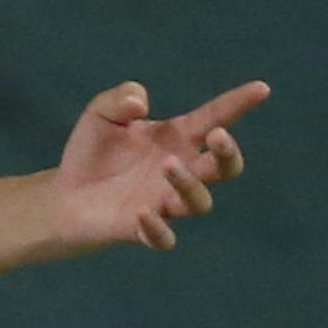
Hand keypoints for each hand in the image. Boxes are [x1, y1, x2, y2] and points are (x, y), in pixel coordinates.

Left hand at [51, 77, 270, 251]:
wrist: (65, 196)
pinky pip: (164, 238)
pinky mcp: (143, 230)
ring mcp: (164, 203)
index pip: (215, 119)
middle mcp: (180, 172)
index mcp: (177, 139)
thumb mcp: (102, 112)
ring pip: (199, 202)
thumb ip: (121, 97)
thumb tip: (141, 103)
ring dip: (189, 184)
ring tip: (167, 165)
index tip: (261, 90)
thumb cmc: (91, 153)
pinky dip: (158, 228)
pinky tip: (143, 212)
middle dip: (228, 153)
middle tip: (216, 136)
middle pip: (224, 168)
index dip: (238, 105)